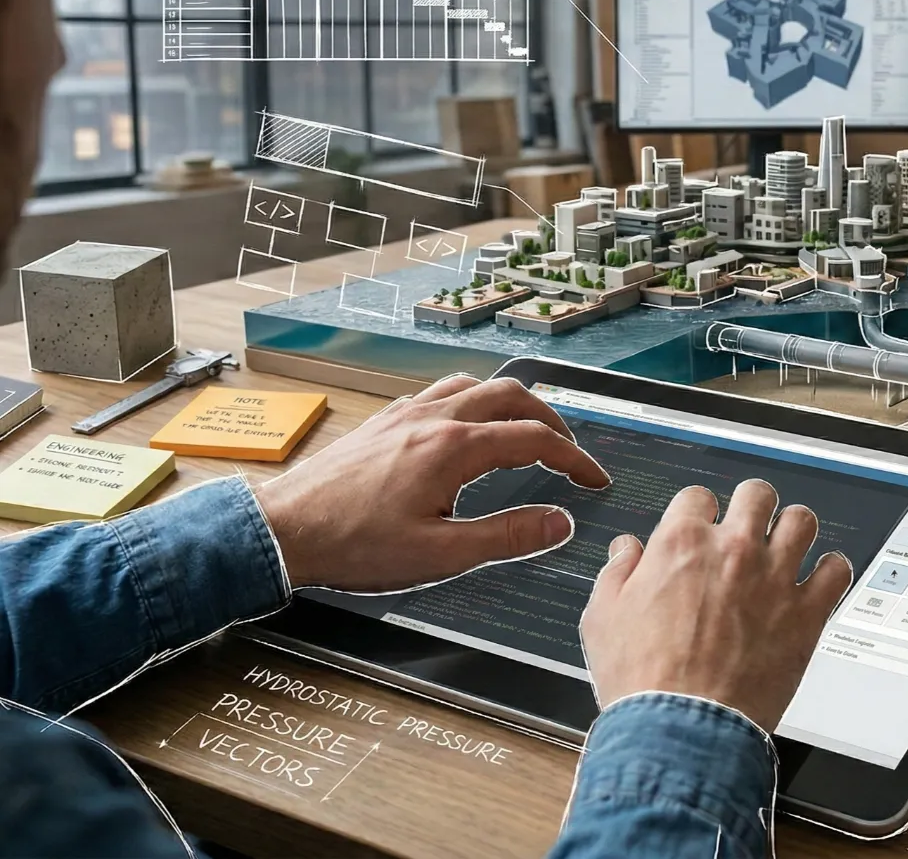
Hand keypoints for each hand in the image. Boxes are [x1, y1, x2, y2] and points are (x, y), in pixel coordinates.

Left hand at [254, 375, 609, 591]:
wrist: (283, 530)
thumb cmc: (353, 545)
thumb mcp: (441, 554)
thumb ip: (507, 536)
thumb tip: (559, 523)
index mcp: (454, 447)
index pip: (535, 439)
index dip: (575, 459)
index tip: (593, 480)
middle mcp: (433, 418)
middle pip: (512, 395)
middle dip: (550, 420)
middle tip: (567, 451)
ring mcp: (406, 414)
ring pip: (475, 385)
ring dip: (511, 403)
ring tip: (525, 430)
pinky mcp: (384, 421)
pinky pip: (440, 392)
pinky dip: (471, 401)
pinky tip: (464, 427)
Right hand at [580, 479, 852, 732]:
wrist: (683, 729)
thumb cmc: (644, 680)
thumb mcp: (603, 618)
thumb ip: (617, 573)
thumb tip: (626, 550)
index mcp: (682, 544)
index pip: (698, 496)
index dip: (698, 511)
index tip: (701, 526)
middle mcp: (734, 550)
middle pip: (756, 494)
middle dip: (752, 506)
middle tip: (749, 525)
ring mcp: (775, 578)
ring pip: (802, 521)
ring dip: (794, 529)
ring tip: (788, 544)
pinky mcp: (806, 614)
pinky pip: (837, 572)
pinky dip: (832, 571)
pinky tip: (820, 580)